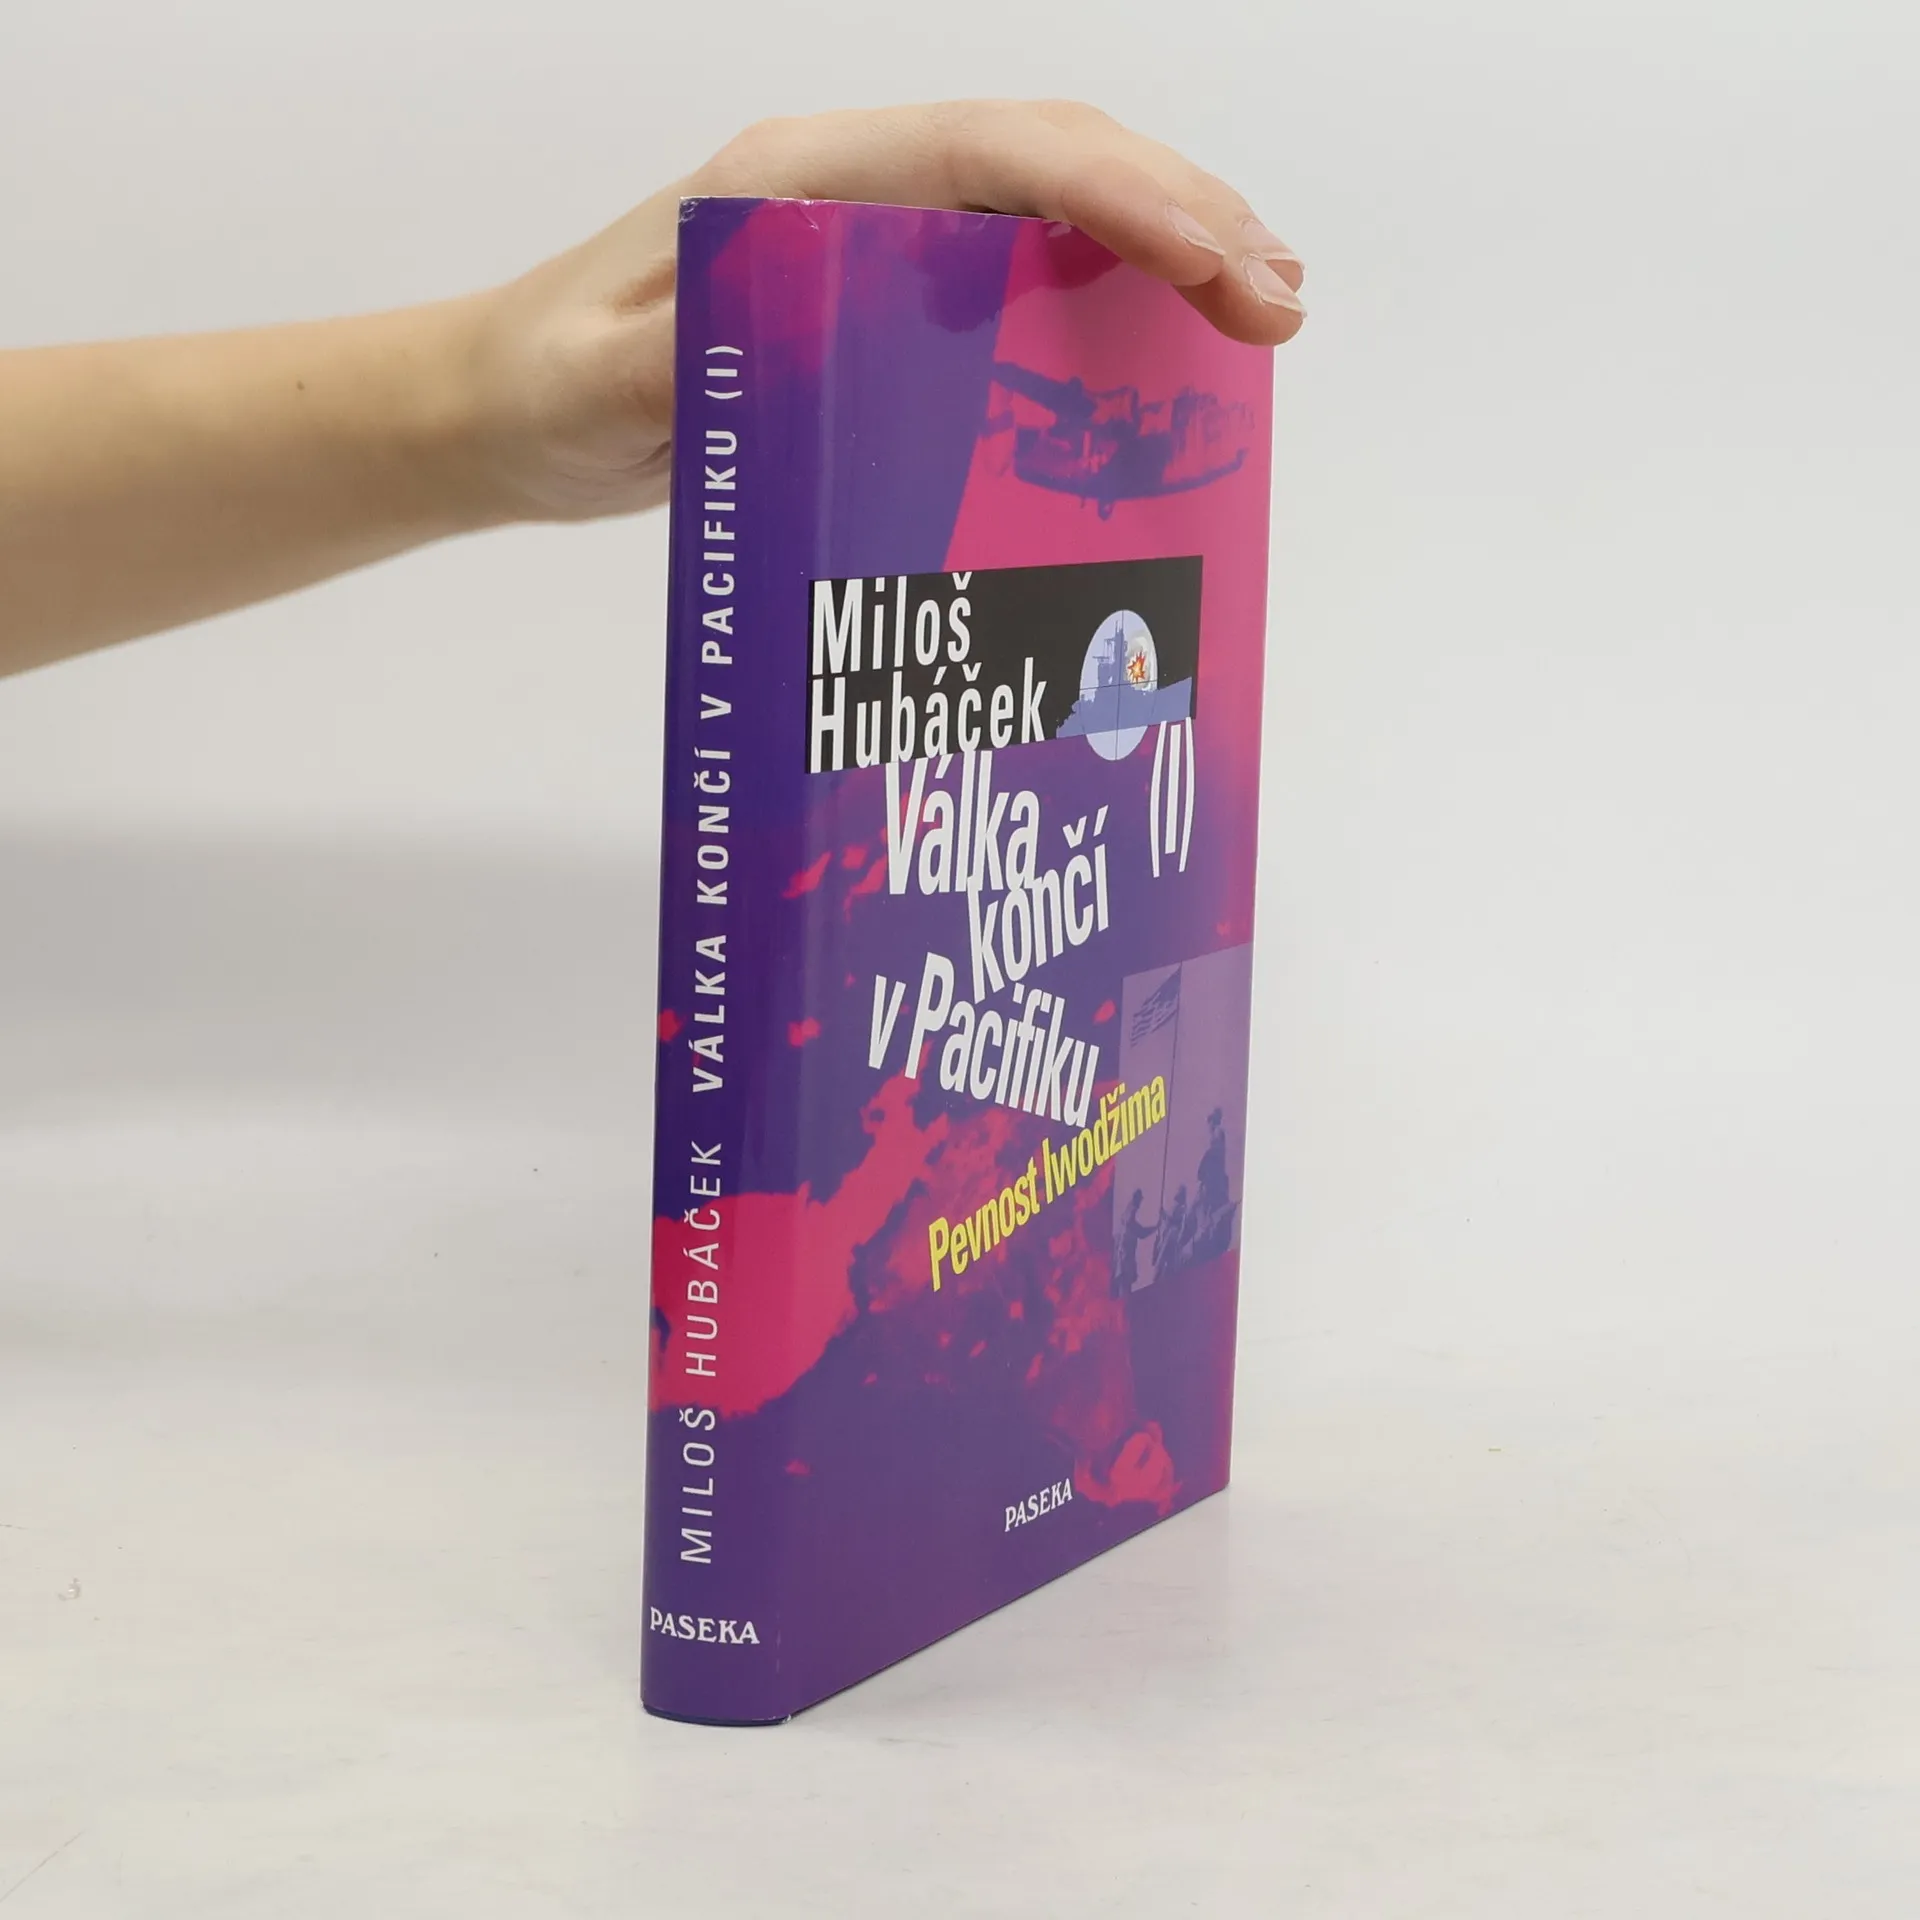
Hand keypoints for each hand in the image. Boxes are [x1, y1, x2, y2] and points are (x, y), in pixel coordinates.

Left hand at [468, 101, 1305, 522]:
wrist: (505, 406)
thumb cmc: (547, 385)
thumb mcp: (600, 388)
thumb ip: (693, 362)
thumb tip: (810, 347)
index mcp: (799, 183)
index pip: (993, 155)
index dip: (1117, 193)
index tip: (1211, 263)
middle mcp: (852, 187)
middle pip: (1051, 161)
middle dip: (1181, 214)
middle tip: (1278, 300)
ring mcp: (872, 235)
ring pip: (1051, 205)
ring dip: (1167, 240)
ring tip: (1261, 303)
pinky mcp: (880, 297)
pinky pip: (1020, 267)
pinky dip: (1109, 287)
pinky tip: (1166, 336)